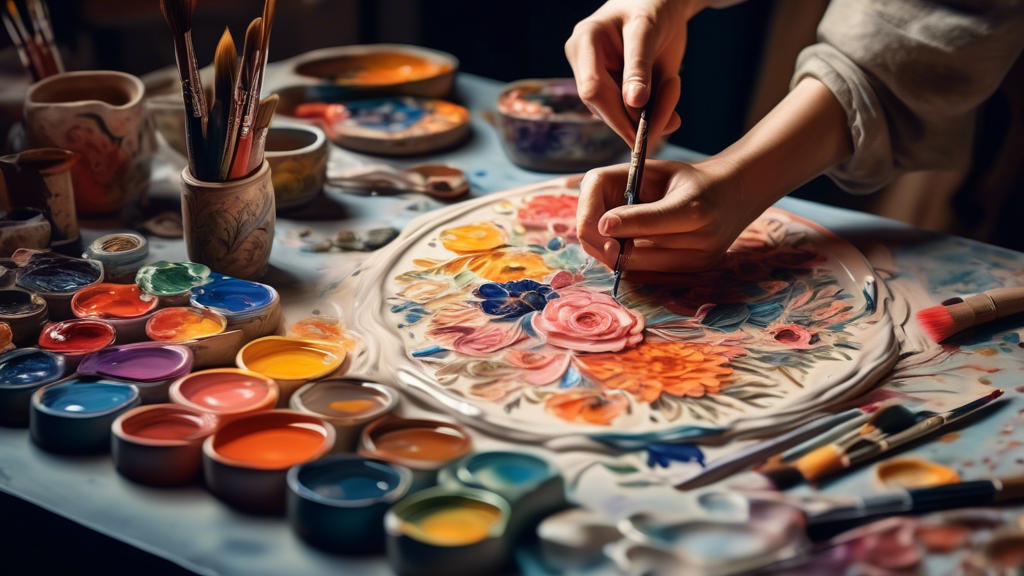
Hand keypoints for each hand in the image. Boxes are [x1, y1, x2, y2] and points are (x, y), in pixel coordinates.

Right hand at [565, 0, 703, 142]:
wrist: (663, 3)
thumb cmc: (652, 6)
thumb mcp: (647, 31)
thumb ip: (639, 68)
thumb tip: (632, 104)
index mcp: (585, 42)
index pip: (592, 88)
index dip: (614, 115)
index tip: (641, 135)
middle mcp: (585, 64)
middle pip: (603, 107)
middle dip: (638, 118)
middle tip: (673, 118)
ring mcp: (598, 78)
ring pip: (619, 115)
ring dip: (652, 113)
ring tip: (673, 84)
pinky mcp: (613, 89)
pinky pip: (631, 112)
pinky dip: (655, 110)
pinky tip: (669, 87)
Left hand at [577, 159, 766, 272]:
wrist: (734, 196)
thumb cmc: (688, 179)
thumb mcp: (662, 171)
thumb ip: (629, 190)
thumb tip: (602, 224)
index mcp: (695, 206)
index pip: (651, 220)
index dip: (622, 222)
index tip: (600, 223)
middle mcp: (702, 239)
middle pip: (637, 251)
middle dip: (606, 242)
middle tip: (594, 230)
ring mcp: (698, 261)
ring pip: (636, 267)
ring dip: (614, 253)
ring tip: (611, 233)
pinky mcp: (692, 273)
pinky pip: (646, 273)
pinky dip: (629, 260)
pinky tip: (628, 243)